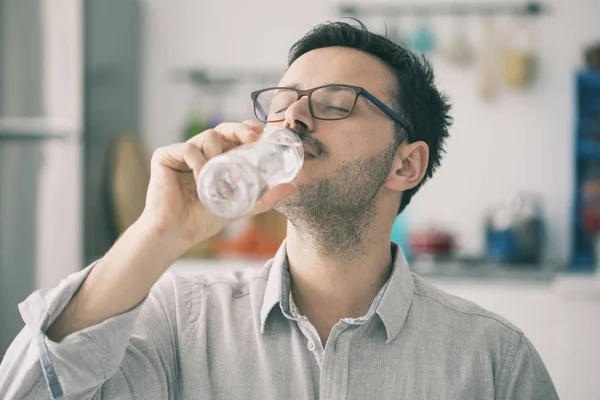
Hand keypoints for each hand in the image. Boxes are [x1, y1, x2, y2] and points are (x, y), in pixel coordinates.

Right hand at [138, 121, 295, 250]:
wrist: (177, 232)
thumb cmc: (204, 219)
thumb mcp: (241, 206)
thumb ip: (264, 198)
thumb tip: (292, 188)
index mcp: (217, 159)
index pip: (234, 136)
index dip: (247, 130)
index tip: (260, 135)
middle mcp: (201, 152)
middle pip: (223, 129)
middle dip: (239, 129)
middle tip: (251, 139)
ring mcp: (182, 152)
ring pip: (207, 136)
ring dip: (216, 154)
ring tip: (216, 176)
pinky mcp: (165, 155)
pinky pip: (187, 148)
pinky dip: (196, 161)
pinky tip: (199, 178)